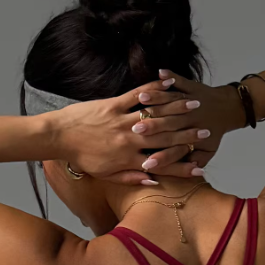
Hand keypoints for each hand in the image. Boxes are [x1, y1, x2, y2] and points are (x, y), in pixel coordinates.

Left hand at [52, 78, 212, 184]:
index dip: (181, 166)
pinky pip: (136, 96)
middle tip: (206, 133)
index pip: (160, 165)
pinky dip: (153, 90)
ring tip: (195, 106)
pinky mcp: (112, 104)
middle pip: (163, 139)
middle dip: (187, 136)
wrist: (58, 137)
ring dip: (176, 110)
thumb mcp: (106, 175)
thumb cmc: (82, 157)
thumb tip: (153, 181)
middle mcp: (128, 142)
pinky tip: (168, 84)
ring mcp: (121, 121)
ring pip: (154, 116)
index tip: (199, 167)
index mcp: (127, 160)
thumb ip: (130, 179)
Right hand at [130, 69, 243, 172]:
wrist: (230, 108)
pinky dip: (172, 76)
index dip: (161, 158)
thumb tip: (190, 173)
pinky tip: (161, 73)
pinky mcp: (192, 87)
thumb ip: (197, 162)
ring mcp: (191, 102)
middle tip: (136, 129)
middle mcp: (191, 120)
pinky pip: (181, 81)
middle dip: (153, 127)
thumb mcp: (209, 151)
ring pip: (172, 101)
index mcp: (193, 138)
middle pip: (169, 125)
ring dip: (157, 99)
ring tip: (142, 98)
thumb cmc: (213, 133)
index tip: (146, 163)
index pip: (174, 152)